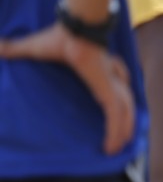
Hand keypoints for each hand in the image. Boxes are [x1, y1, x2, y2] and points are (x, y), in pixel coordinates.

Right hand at [0, 22, 134, 153]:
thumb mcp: (34, 48)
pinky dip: (115, 133)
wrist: (74, 32)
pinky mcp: (109, 93)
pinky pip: (116, 118)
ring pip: (125, 113)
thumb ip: (17, 49)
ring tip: (116, 149)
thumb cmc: (58, 38)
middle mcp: (111, 78)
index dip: (117, 97)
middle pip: (126, 102)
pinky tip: (110, 148)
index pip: (115, 84)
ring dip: (122, 132)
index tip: (115, 112)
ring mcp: (113, 86)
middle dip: (126, 121)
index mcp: (100, 68)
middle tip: (122, 139)